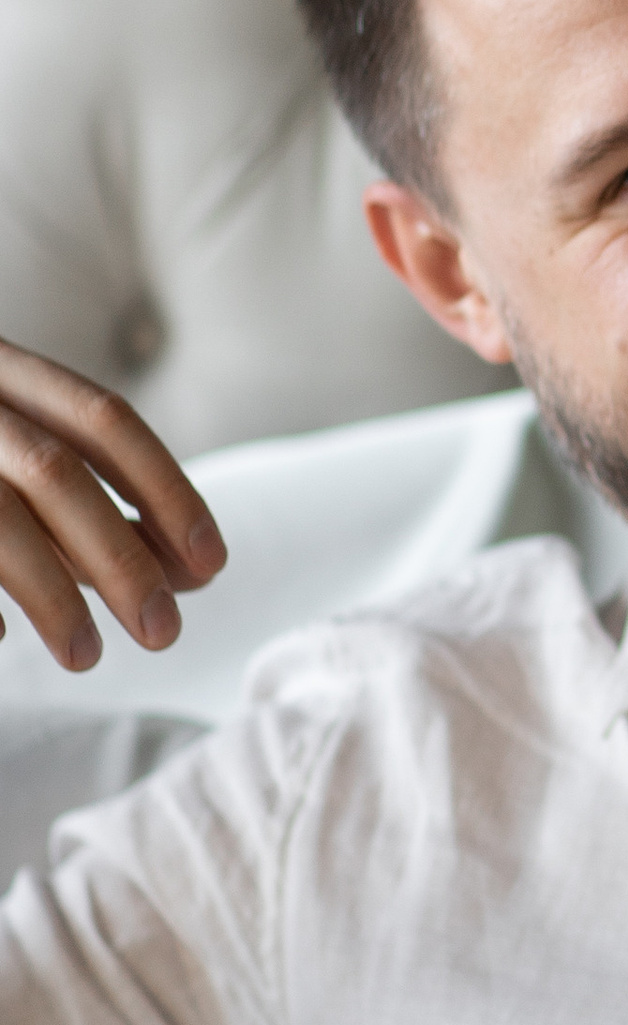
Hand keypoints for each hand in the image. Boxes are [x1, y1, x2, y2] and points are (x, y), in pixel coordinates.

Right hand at [0, 337, 223, 668]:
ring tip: (85, 655)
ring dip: (49, 591)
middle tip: (164, 632)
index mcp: (2, 369)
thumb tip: (190, 573)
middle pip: (51, 471)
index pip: (102, 419)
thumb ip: (94, 510)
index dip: (165, 488)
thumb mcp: (22, 463)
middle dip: (119, 555)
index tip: (210, 564)